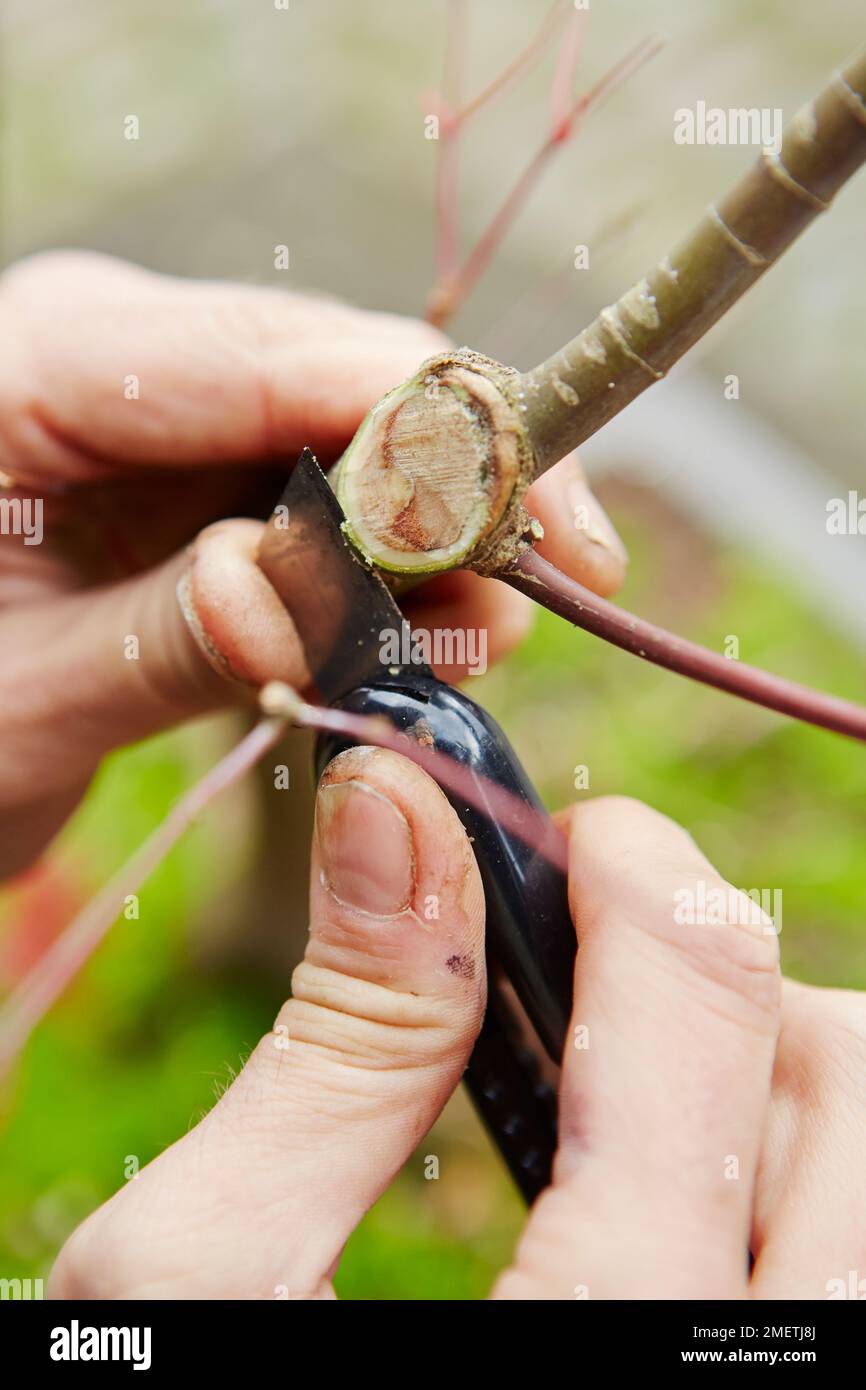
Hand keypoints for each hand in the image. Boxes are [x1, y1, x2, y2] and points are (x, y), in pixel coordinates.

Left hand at [0, 251, 625, 874]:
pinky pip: (335, 498)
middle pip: (340, 373)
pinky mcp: (212, 475)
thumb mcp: (23, 696)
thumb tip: (298, 599)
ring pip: (360, 438)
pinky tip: (435, 631)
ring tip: (484, 636)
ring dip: (441, 536)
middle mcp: (125, 356)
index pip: (265, 355)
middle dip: (459, 479)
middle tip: (560, 582)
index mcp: (42, 360)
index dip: (420, 426)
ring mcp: (177, 412)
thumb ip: (162, 637)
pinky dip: (396, 568)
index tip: (532, 513)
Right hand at [47, 751, 864, 1299]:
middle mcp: (747, 1377)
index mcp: (606, 1338)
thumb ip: (333, 1048)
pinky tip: (661, 1209)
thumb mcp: (208, 1290)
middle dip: (727, 984)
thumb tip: (396, 821)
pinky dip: (778, 1187)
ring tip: (625, 1118)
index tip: (580, 837)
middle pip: (848, 1077)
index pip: (705, 992)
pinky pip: (842, 1257)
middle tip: (597, 995)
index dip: (635, 865)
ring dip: (771, 1088)